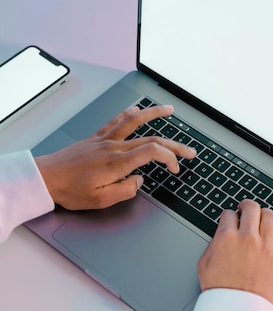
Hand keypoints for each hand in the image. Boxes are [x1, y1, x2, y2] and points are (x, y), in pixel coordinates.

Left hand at [35, 105, 195, 209]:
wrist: (45, 177)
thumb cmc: (70, 190)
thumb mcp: (99, 200)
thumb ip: (124, 191)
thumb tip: (139, 181)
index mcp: (117, 163)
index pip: (152, 152)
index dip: (169, 157)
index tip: (175, 168)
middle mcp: (114, 147)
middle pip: (151, 138)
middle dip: (175, 144)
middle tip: (190, 151)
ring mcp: (105, 140)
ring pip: (135, 121)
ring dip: (154, 114)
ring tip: (169, 110)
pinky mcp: (96, 137)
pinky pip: (117, 120)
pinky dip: (129, 113)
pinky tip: (136, 109)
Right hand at [197, 199, 272, 304]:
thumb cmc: (220, 291)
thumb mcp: (204, 263)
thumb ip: (214, 243)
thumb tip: (221, 235)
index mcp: (226, 237)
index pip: (229, 214)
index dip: (228, 215)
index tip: (230, 219)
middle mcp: (247, 238)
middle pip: (251, 208)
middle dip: (246, 206)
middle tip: (245, 208)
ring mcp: (265, 246)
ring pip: (270, 216)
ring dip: (263, 214)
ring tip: (260, 216)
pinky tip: (269, 233)